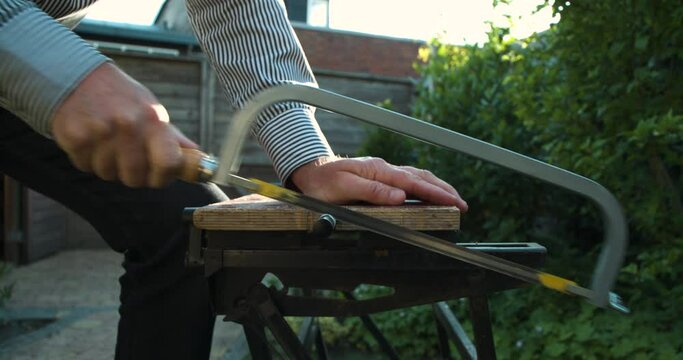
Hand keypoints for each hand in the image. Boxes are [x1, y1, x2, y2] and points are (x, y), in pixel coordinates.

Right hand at [52, 63, 196, 187]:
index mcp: (152, 119)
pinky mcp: (75, 138)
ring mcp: (100, 132)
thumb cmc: (120, 97)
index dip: (165, 177)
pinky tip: (90, 139)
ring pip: (109, 174)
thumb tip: (200, 158)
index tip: (160, 175)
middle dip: (134, 174)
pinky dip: (88, 159)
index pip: (169, 164)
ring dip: (109, 166)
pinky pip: (86, 166)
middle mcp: (128, 125)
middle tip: (129, 156)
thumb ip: (173, 138)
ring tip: (106, 142)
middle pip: (136, 178)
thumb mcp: (150, 109)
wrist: (75, 75)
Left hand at [290, 156, 467, 210]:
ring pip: (417, 176)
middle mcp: (384, 168)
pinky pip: (409, 179)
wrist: (310, 172)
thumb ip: (372, 191)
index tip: (453, 202)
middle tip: (463, 204)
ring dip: (437, 187)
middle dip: (444, 189)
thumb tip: (400, 196)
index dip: (435, 193)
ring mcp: (383, 171)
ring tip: (454, 199)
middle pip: (421, 176)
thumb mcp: (343, 188)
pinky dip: (425, 186)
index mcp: (378, 170)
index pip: (412, 182)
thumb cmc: (323, 183)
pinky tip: (431, 192)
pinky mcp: (381, 176)